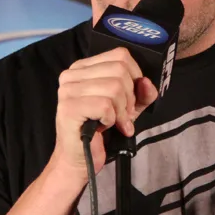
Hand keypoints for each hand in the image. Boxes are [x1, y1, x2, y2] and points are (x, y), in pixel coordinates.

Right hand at [51, 47, 158, 178]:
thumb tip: (146, 82)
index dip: (134, 76)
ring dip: (122, 110)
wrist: (80, 159)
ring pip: (114, 87)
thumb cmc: (100, 130)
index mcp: (84, 68)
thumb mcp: (128, 107)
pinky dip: (112, 118)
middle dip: (129, 96)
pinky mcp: (69, 108)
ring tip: (116, 122)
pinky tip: (105, 126)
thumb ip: (141, 93)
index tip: (131, 98)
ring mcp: (68, 90)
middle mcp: (72, 74)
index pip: (120, 55)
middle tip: (124, 115)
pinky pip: (105, 105)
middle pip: (119, 70)